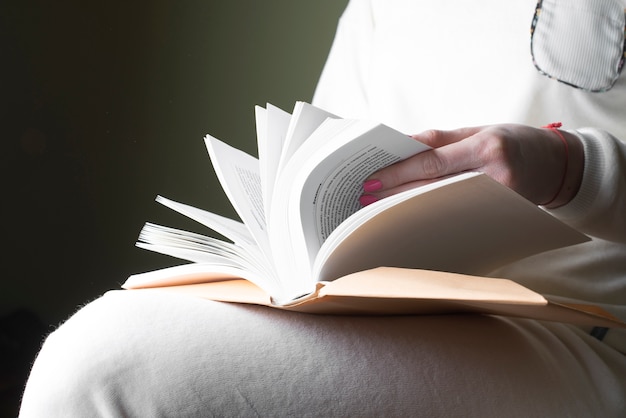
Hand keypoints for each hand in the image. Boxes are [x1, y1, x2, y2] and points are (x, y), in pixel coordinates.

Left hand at [360, 124, 583, 207]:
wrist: (561, 167)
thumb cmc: (517, 142)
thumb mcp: (482, 129)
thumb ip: (442, 140)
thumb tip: (402, 147)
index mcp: (486, 146)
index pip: (431, 162)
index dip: (398, 172)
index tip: (371, 180)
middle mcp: (493, 174)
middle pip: (431, 187)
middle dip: (394, 194)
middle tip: (364, 200)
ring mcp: (499, 199)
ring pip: (441, 205)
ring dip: (407, 208)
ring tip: (379, 210)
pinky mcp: (500, 215)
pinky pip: (457, 215)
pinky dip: (431, 216)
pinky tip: (410, 217)